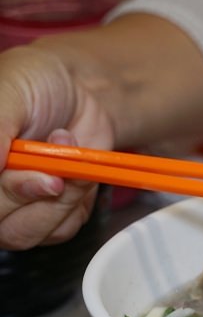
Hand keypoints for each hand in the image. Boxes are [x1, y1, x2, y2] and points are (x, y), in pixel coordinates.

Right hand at [0, 44, 115, 250]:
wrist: (80, 90)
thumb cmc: (33, 83)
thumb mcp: (9, 93)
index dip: (5, 194)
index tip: (41, 178)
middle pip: (0, 227)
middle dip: (30, 196)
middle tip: (56, 169)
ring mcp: (13, 208)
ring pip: (27, 234)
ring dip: (58, 201)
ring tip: (70, 160)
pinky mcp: (48, 215)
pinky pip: (59, 231)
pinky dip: (75, 205)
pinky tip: (77, 173)